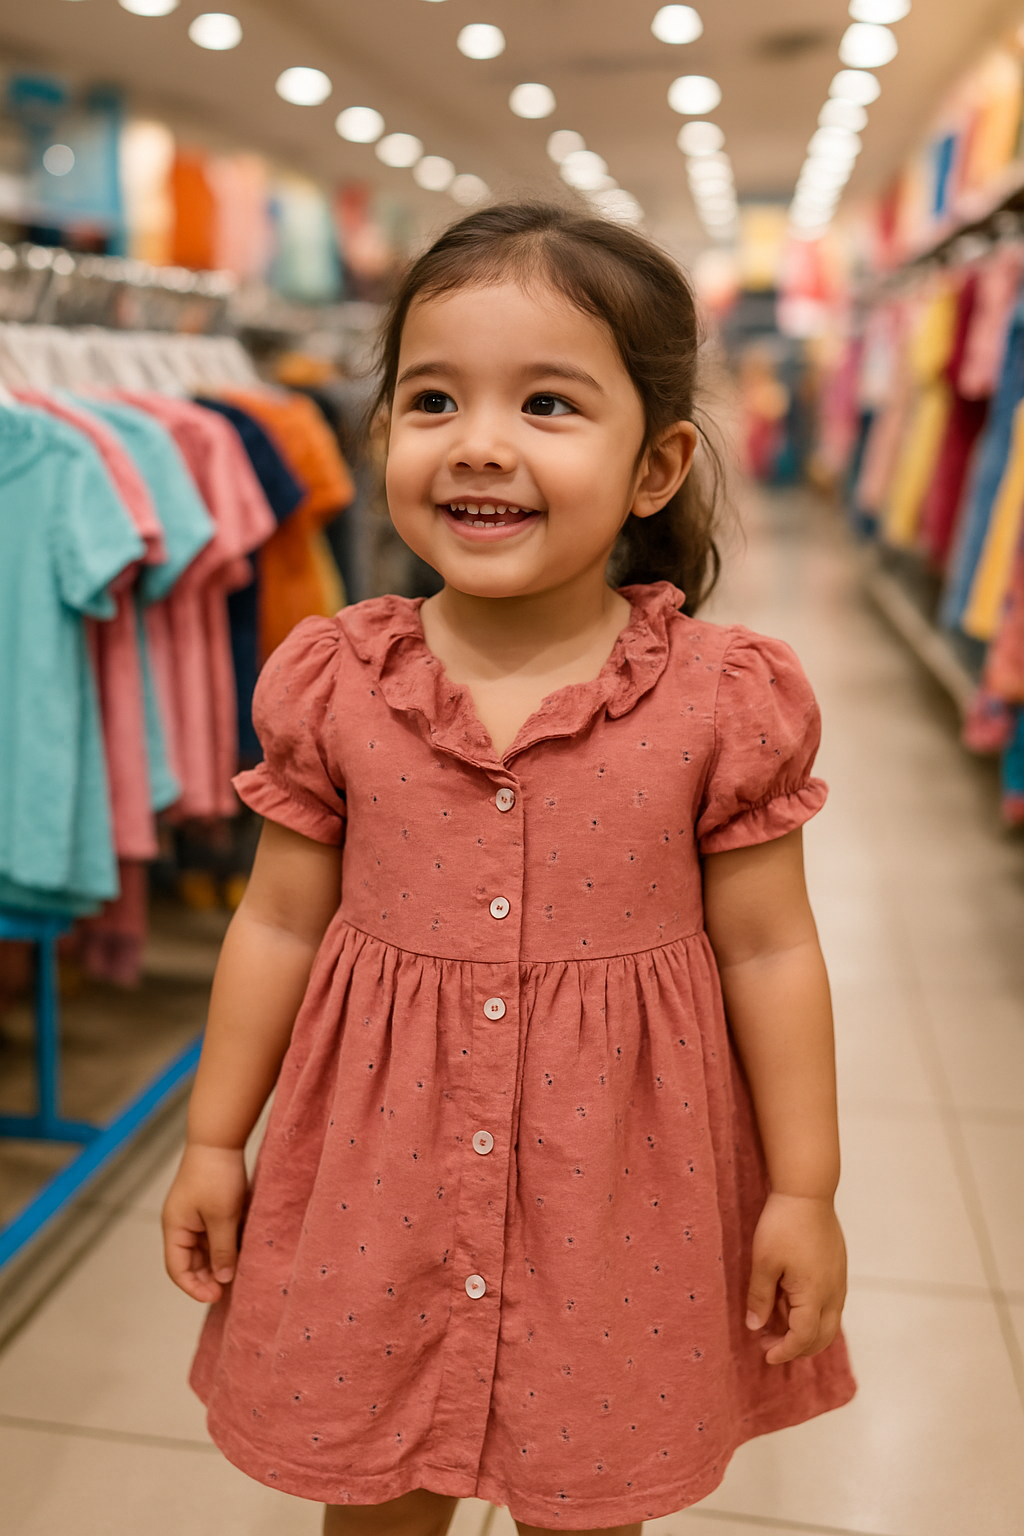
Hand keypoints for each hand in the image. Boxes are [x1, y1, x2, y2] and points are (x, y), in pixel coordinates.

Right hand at [161, 1143, 248, 1303]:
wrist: (220, 1137)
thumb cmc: (216, 1175)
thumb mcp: (222, 1217)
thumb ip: (222, 1250)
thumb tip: (223, 1279)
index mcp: (174, 1228)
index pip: (177, 1269)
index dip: (194, 1287)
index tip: (216, 1297)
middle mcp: (180, 1224)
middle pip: (190, 1261)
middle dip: (208, 1277)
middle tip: (231, 1289)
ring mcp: (194, 1214)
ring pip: (204, 1248)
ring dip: (219, 1261)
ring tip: (239, 1272)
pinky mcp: (208, 1206)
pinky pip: (214, 1233)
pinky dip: (225, 1244)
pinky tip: (242, 1250)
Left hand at [745, 1191, 846, 1364]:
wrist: (808, 1193)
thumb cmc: (783, 1225)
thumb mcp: (764, 1262)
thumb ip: (760, 1297)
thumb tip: (755, 1327)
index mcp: (815, 1295)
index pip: (803, 1338)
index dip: (785, 1351)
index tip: (766, 1355)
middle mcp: (834, 1293)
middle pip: (822, 1337)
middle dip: (796, 1347)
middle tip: (767, 1343)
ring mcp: (839, 1281)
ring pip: (828, 1322)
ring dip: (805, 1332)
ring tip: (776, 1324)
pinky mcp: (838, 1269)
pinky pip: (830, 1305)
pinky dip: (812, 1315)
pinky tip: (790, 1303)